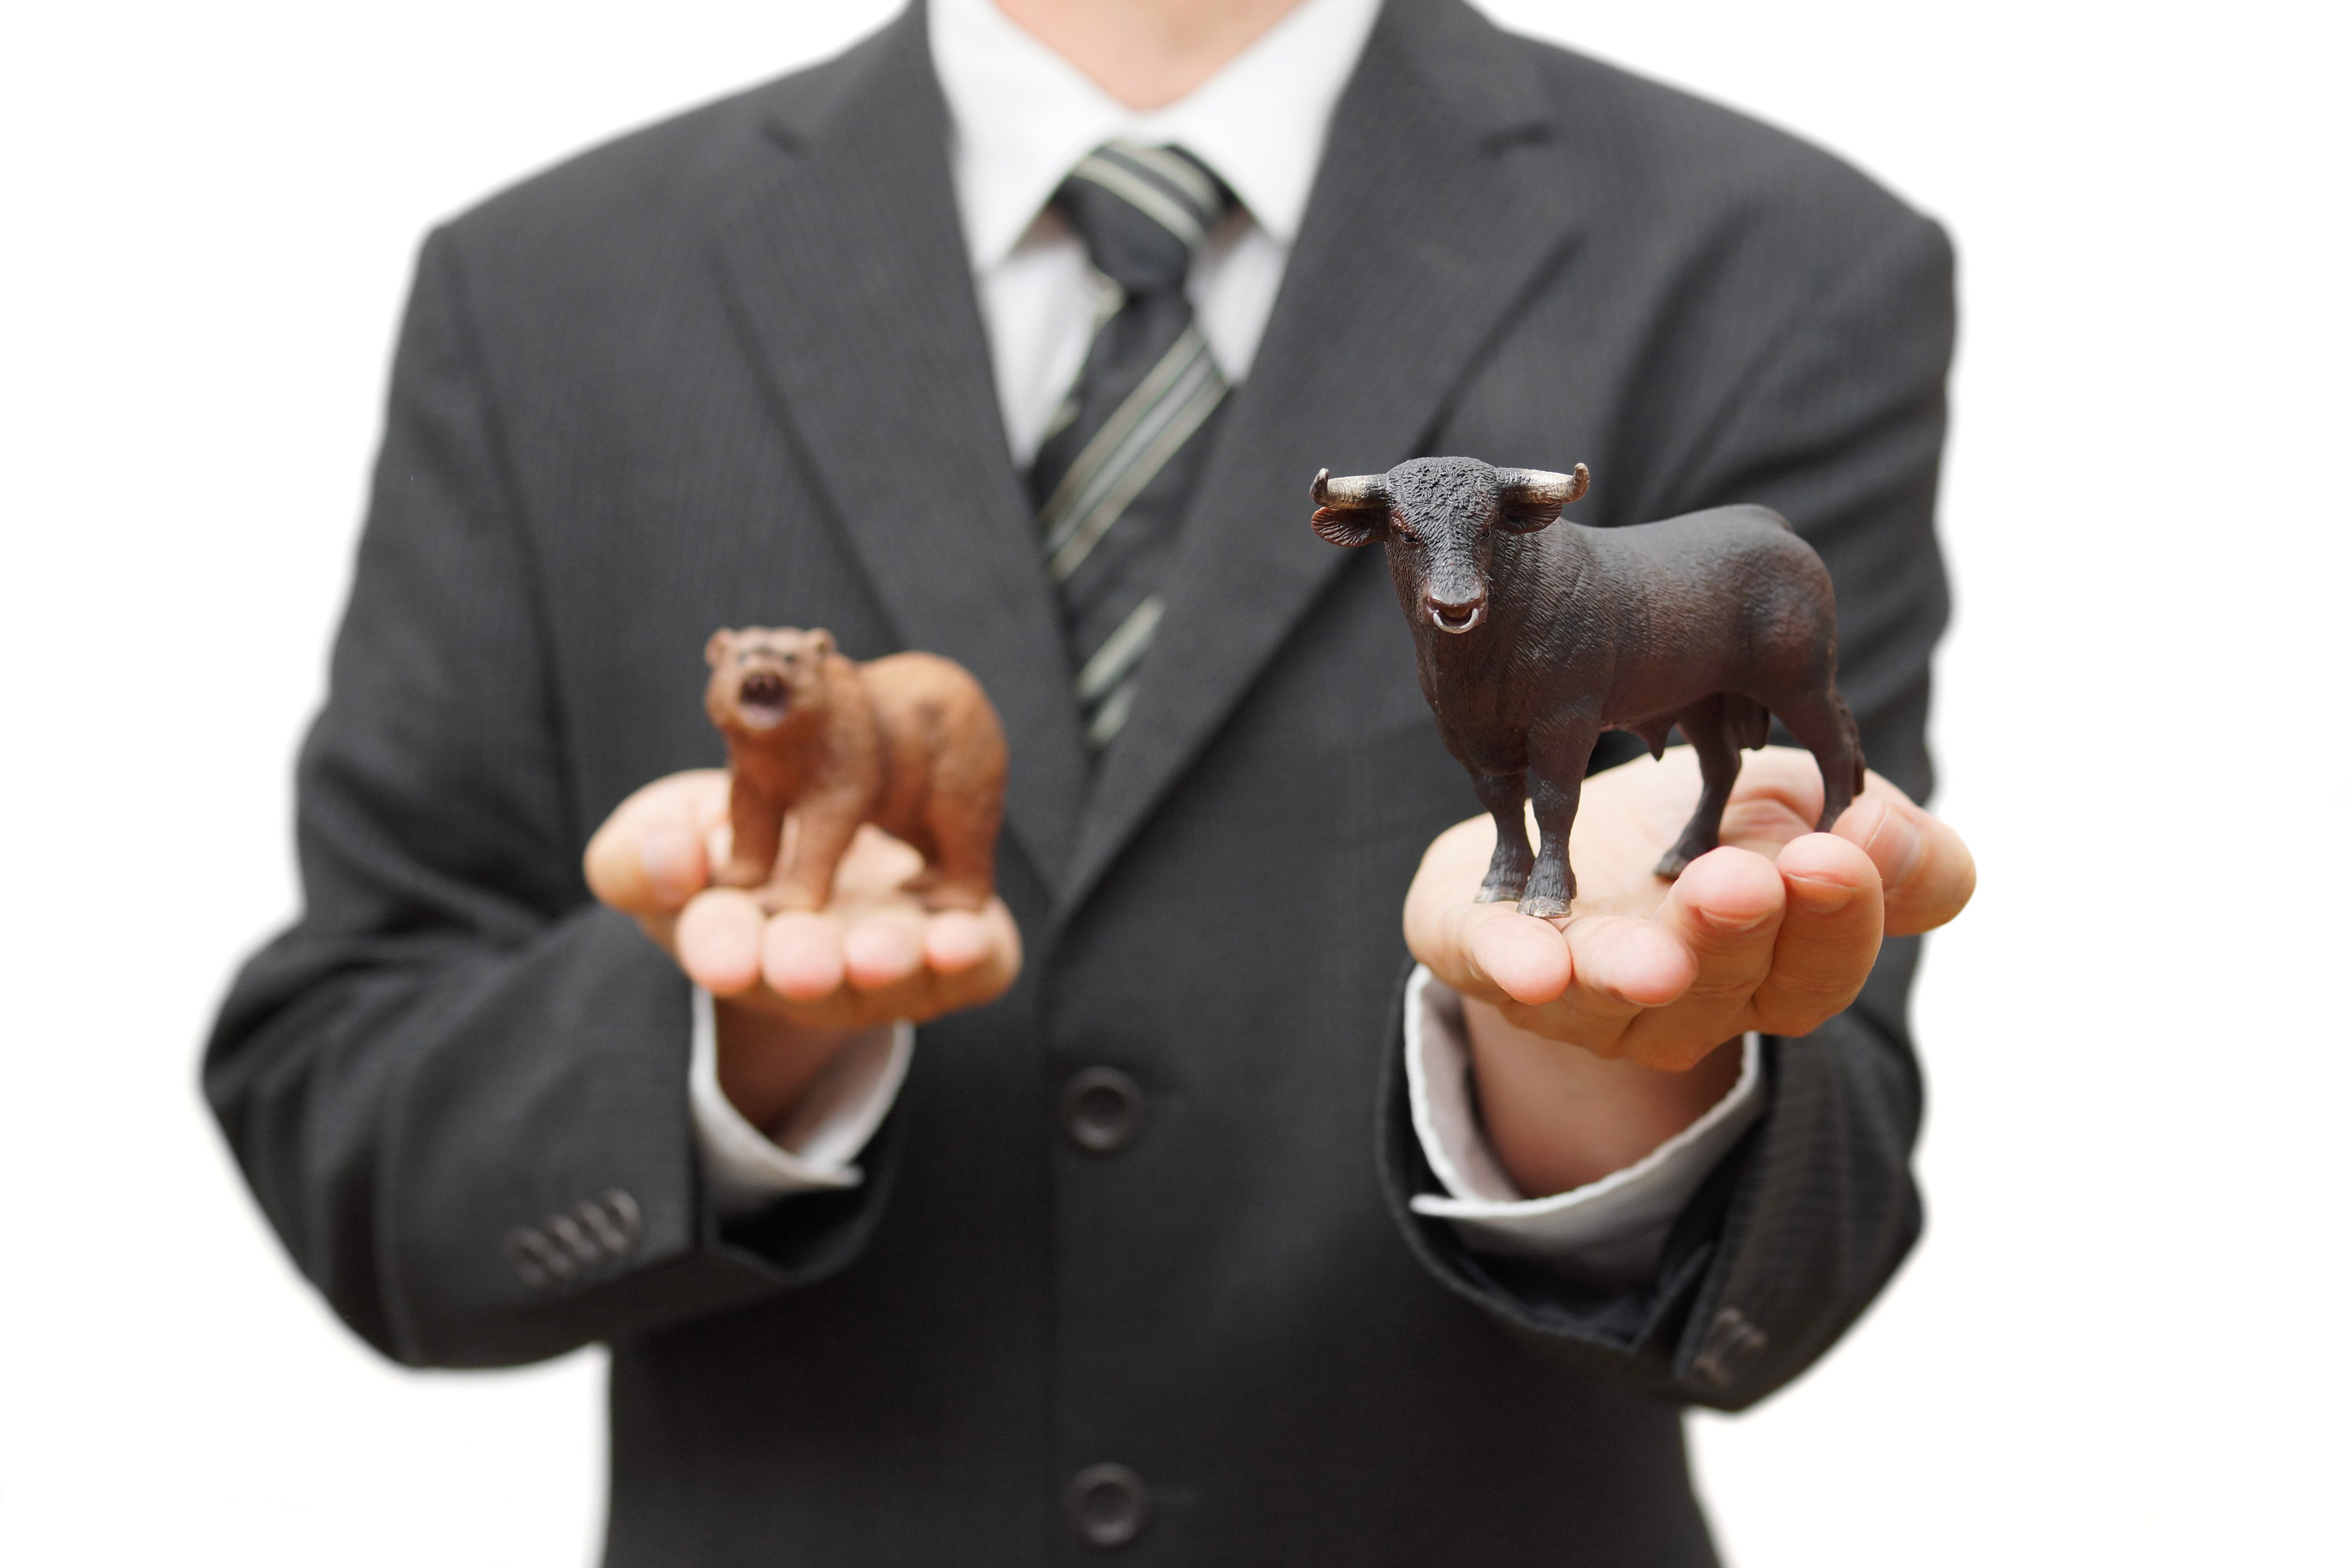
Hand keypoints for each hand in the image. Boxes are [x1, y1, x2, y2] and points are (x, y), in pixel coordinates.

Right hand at [585, 770, 1021, 1126]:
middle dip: (810, 968)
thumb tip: (671, 861)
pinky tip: (965, 935)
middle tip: (808, 964)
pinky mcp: (953, 954)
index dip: (724, 951)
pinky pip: (970, 969)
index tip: (725, 955)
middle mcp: (811, 966)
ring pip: (895, 977)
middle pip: (811, 976)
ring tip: (889, 949)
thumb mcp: (668, 831)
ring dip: (892, 963)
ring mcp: (884, 966)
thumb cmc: (732, 841)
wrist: (832, 832)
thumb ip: (642, 856)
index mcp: (731, 937)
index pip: (721, 947)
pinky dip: (969, 957)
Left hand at [1405, 747, 1974, 1073]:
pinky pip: (1495, 970)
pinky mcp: (1485, 960)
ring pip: (1613, 996)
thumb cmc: (1711, 832)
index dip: (1840, 917)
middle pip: (1724, 986)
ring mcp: (1583, 997)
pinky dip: (1513, 966)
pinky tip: (1529, 963)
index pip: (1825, 962)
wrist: (1569, 825)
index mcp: (1778, 969)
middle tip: (1742, 881)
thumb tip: (1887, 828)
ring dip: (1632, 971)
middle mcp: (1686, 1002)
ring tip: (1650, 959)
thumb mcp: (1808, 815)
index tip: (1836, 852)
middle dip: (1734, 936)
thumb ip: (1886, 843)